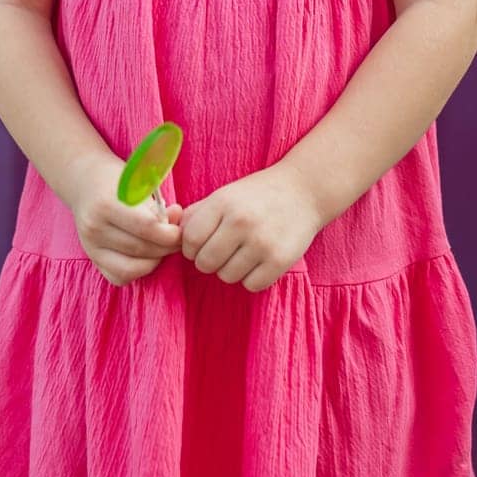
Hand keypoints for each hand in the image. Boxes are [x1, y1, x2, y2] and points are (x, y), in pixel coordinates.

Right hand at [68, 152, 184, 287]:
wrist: (85, 183)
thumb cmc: (117, 180)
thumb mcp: (137, 183)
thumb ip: (158, 206)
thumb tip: (176, 220)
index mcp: (106, 203)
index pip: (146, 227)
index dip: (169, 234)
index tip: (180, 230)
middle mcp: (94, 228)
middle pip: (141, 249)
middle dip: (166, 247)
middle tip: (177, 239)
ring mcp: (90, 246)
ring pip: (131, 268)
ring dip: (155, 260)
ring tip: (163, 246)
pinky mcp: (92, 259)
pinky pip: (120, 277)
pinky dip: (137, 270)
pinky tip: (145, 256)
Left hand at [177, 163, 323, 292]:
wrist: (304, 190)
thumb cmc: (257, 194)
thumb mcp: (225, 194)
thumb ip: (196, 214)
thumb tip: (172, 236)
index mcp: (223, 202)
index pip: (189, 240)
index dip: (192, 247)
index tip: (202, 243)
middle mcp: (241, 222)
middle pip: (205, 263)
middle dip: (209, 260)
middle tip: (223, 249)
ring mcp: (261, 242)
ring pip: (227, 276)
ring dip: (231, 269)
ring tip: (243, 252)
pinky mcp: (280, 260)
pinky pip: (251, 285)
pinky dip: (252, 277)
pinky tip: (258, 260)